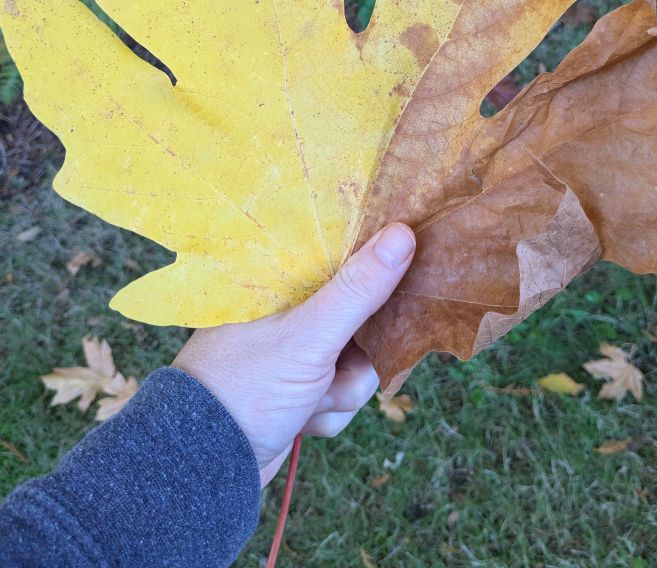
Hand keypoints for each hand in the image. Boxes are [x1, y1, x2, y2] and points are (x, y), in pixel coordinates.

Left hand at [172, 223, 414, 484]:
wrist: (204, 468)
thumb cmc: (246, 387)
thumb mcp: (309, 335)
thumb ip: (358, 288)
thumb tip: (402, 232)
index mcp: (282, 278)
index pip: (343, 253)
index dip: (378, 263)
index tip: (408, 269)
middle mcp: (291, 308)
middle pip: (362, 313)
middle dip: (360, 353)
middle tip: (344, 362)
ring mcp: (296, 349)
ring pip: (359, 360)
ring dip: (344, 388)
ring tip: (311, 399)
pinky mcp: (301, 386)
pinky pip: (343, 392)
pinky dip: (330, 411)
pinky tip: (303, 420)